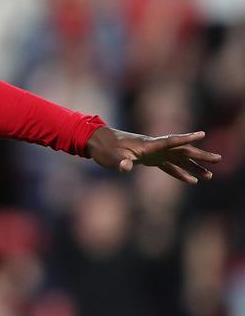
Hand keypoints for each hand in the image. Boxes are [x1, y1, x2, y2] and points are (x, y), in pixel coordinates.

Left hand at [85, 127, 220, 183]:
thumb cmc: (104, 149)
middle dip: (200, 155)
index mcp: (148, 144)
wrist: (97, 143)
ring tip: (209, 176)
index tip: (201, 134)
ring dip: (194, 167)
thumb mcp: (111, 157)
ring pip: (178, 159)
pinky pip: (169, 166)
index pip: (171, 141)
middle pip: (181, 150)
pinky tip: (191, 180)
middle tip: (218, 159)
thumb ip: (120, 162)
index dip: (186, 138)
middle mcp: (154, 147)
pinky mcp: (149, 159)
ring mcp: (153, 153)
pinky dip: (180, 172)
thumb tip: (125, 167)